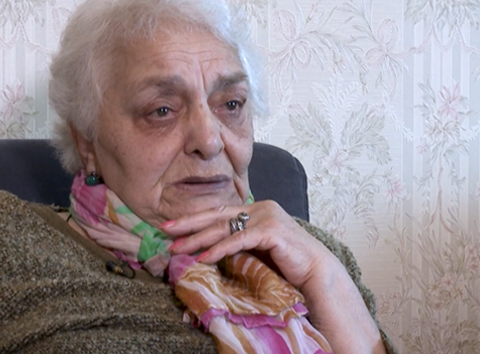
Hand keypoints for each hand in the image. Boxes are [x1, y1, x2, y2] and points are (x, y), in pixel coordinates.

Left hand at [160, 200, 337, 288]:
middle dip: (188, 224)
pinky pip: (239, 240)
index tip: (170, 226)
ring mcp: (266, 216)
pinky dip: (219, 249)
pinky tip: (204, 257)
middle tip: (165, 231)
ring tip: (179, 249)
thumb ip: (237, 242)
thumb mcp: (256, 248)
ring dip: (198, 239)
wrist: (315, 271)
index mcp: (255, 208)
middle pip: (216, 216)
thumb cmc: (286, 262)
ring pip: (224, 228)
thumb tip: (207, 248)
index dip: (193, 219)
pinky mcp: (271, 230)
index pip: (218, 212)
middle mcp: (260, 207)